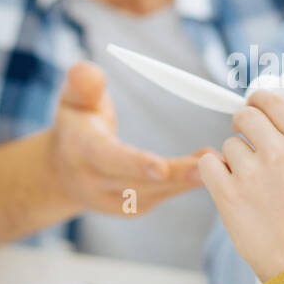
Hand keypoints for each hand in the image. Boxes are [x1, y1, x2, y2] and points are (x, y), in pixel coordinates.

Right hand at [49, 62, 206, 215]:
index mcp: (81, 151)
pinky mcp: (132, 209)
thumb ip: (81, 84)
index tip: (160, 167)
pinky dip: (185, 185)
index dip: (133, 163)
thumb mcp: (71, 99)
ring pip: (154, 194)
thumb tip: (91, 74)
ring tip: (219, 160)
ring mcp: (114, 201)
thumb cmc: (76, 125)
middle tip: (206, 164)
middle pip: (137, 183)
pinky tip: (209, 168)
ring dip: (186, 180)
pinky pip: (161, 198)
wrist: (64, 171)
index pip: (107, 159)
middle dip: (173, 176)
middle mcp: (95, 182)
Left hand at [198, 91, 283, 280]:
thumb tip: (259, 111)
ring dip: (231, 161)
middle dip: (241, 127)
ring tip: (250, 188)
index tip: (251, 105)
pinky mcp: (229, 195)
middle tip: (243, 143)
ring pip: (226, 146)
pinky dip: (213, 175)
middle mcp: (280, 152)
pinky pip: (207, 164)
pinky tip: (229, 191)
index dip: (257, 101)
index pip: (272, 101)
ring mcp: (253, 173)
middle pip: (245, 116)